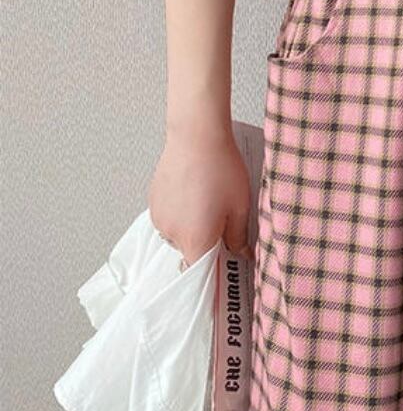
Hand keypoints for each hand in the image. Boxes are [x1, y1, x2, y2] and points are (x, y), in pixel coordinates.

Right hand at [147, 114, 254, 267]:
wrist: (197, 136)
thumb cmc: (222, 169)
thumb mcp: (240, 206)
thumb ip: (238, 237)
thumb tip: (241, 255)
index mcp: (195, 241)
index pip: (199, 275)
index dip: (212, 275)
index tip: (223, 273)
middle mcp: (171, 235)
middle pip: (191, 251)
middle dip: (208, 242)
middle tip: (224, 220)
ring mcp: (159, 217)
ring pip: (180, 233)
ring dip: (194, 225)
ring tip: (210, 199)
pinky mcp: (153, 201)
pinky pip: (169, 216)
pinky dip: (182, 211)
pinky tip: (196, 190)